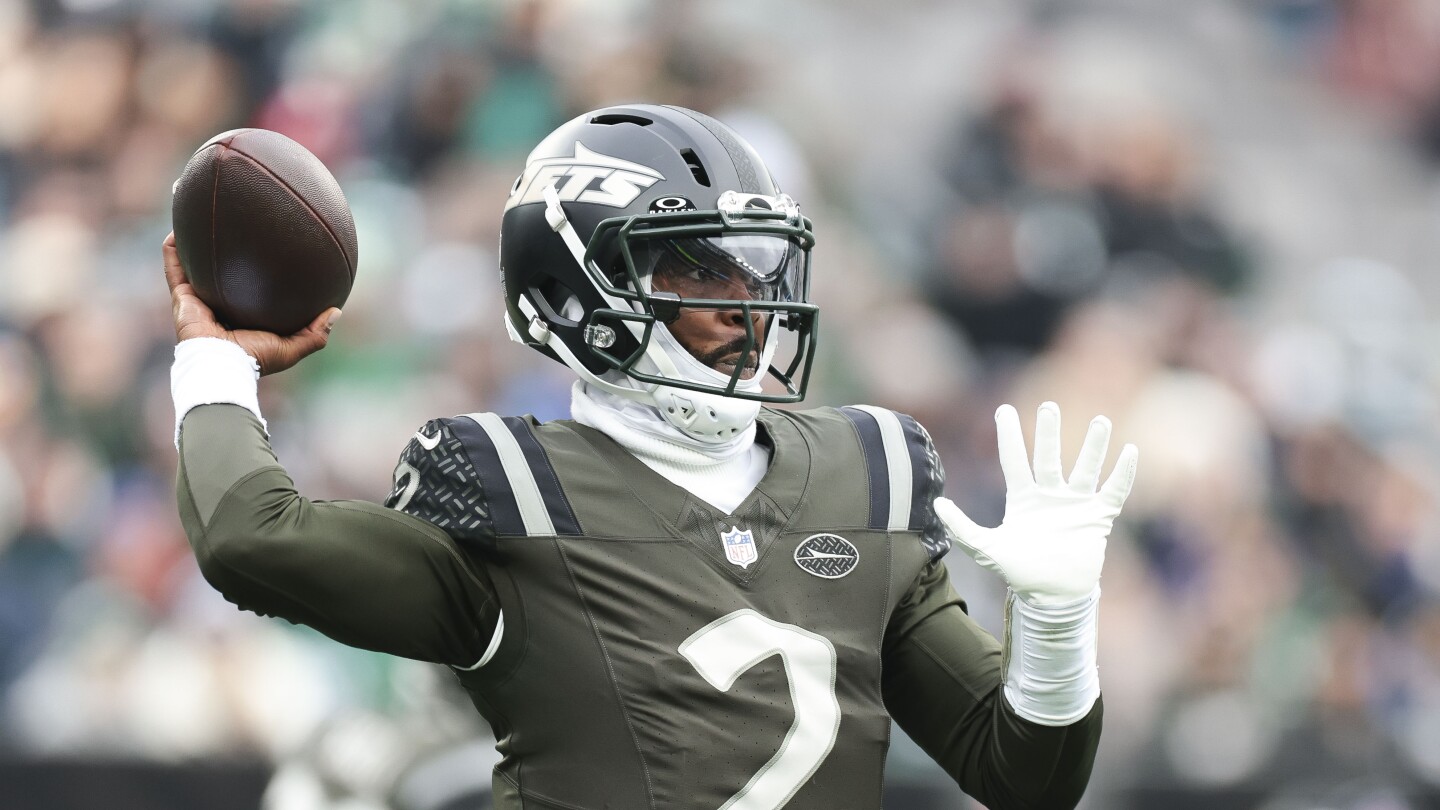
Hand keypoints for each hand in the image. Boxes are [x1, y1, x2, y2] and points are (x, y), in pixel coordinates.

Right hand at [164, 232, 339, 375]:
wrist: (221, 364)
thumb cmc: (255, 358)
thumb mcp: (292, 346)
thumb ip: (315, 333)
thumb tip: (336, 311)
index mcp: (242, 317)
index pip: (248, 291)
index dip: (254, 274)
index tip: (265, 253)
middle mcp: (219, 306)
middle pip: (219, 274)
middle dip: (222, 252)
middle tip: (233, 227)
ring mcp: (198, 301)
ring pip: (193, 266)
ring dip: (193, 244)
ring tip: (199, 219)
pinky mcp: (181, 298)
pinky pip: (174, 268)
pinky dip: (172, 250)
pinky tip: (177, 228)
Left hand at [935, 402, 1137, 606]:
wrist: (1052, 597)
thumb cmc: (1020, 573)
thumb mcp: (987, 548)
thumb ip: (962, 527)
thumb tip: (937, 503)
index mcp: (1023, 498)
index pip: (1014, 460)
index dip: (1008, 435)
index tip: (1004, 408)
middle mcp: (1049, 495)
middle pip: (1048, 457)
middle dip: (1048, 432)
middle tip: (1049, 406)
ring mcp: (1075, 504)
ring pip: (1085, 467)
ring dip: (1093, 446)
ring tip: (1100, 421)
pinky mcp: (1098, 517)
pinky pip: (1114, 490)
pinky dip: (1123, 473)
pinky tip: (1129, 451)